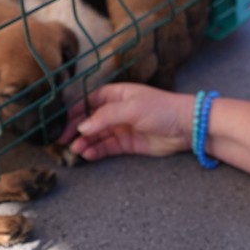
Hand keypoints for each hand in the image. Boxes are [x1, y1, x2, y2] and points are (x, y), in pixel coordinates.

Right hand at [59, 83, 193, 160]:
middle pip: (90, 120)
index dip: (75, 111)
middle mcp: (117, 110)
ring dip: (85, 142)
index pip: (89, 101)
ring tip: (76, 150)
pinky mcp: (128, 143)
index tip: (62, 123)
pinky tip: (88, 154)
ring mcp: (122, 127)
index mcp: (117, 94)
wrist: (187, 126)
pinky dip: (97, 151)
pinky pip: (107, 147)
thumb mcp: (130, 108)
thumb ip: (105, 117)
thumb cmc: (161, 108)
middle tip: (63, 141)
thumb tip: (82, 126)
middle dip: (76, 129)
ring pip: (97, 135)